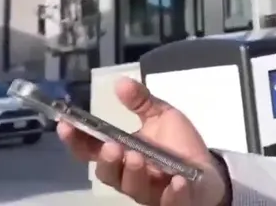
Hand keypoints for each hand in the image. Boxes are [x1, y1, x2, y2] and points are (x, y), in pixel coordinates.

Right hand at [58, 77, 228, 205]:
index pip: (91, 150)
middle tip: (113, 147)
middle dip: (107, 161)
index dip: (76, 140)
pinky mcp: (174, 202)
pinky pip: (169, 203)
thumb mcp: (162, 117)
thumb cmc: (179, 145)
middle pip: (108, 173)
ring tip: (138, 157)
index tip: (65, 125)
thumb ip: (142, 101)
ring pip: (133, 188)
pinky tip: (177, 181)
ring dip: (133, 173)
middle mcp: (130, 176)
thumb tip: (121, 82)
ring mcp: (151, 191)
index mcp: (123, 155)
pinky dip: (172, 194)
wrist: (209, 171)